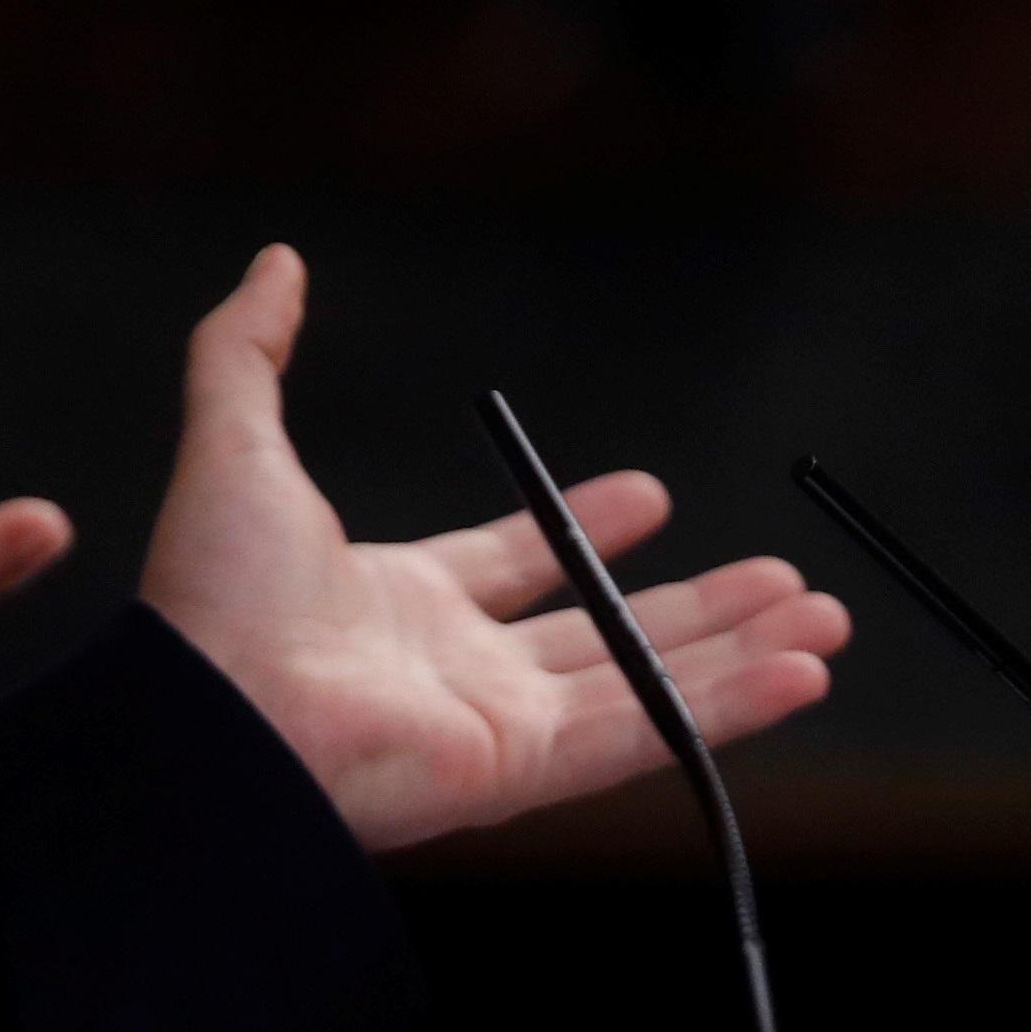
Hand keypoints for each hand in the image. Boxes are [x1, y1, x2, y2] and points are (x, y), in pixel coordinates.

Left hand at [140, 245, 849, 853]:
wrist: (209, 717)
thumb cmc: (212, 597)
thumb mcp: (234, 441)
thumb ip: (251, 351)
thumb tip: (274, 263)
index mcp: (396, 599)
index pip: (513, 563)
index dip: (582, 528)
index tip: (652, 497)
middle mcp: (455, 666)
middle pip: (605, 631)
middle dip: (700, 605)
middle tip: (780, 574)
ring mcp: (496, 722)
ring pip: (647, 681)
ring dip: (741, 650)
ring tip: (821, 617)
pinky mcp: (524, 768)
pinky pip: (646, 730)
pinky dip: (728, 705)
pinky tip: (801, 673)